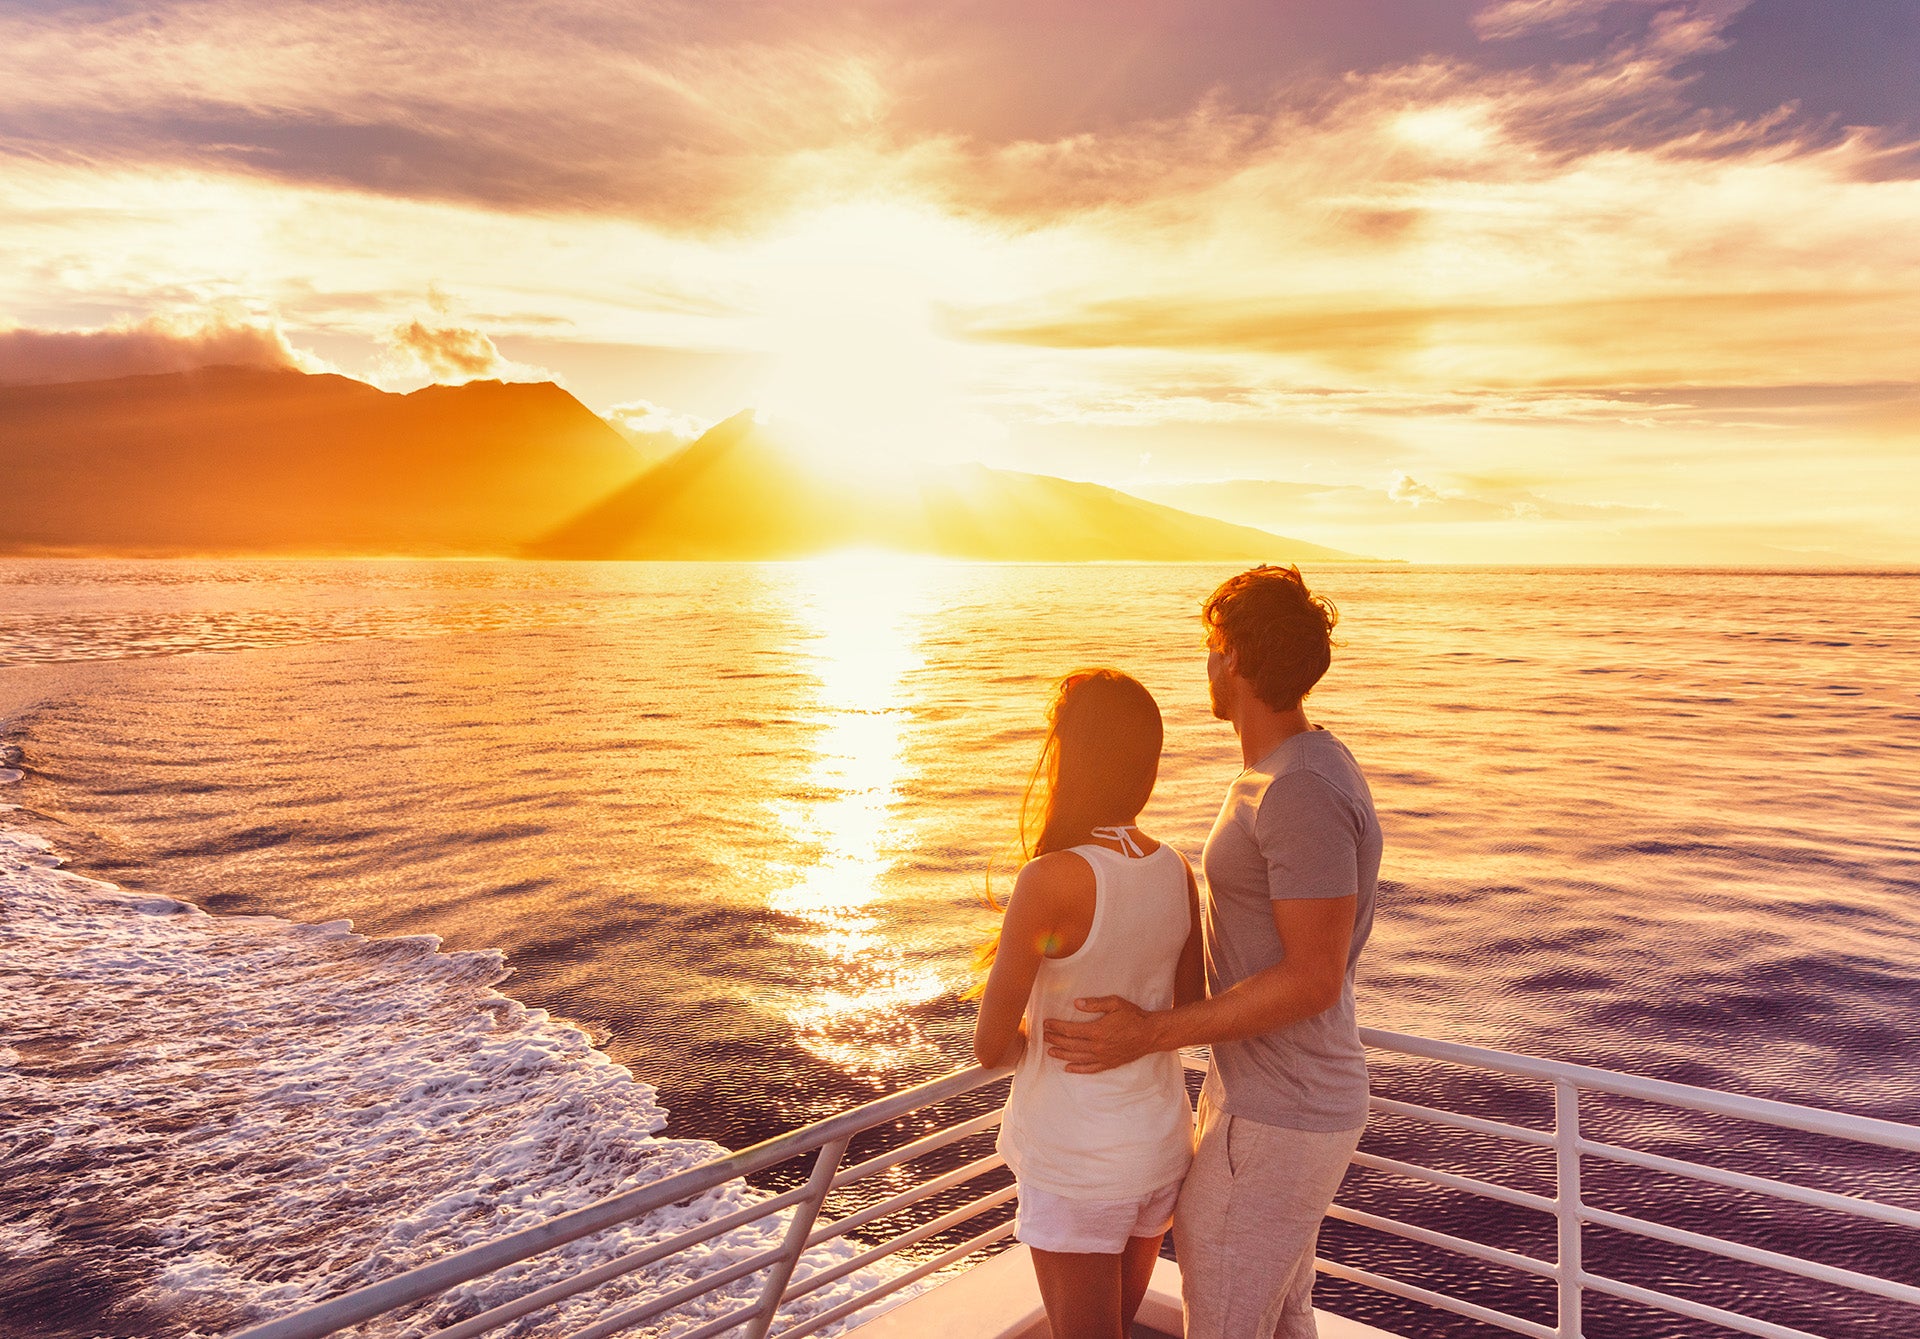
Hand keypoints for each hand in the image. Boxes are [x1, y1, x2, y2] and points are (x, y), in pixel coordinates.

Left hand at [1043, 996, 1159, 1072]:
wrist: (1151, 1034)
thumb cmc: (1133, 1016)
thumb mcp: (1115, 1003)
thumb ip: (1095, 1003)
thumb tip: (1076, 1003)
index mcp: (1097, 1031)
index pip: (1070, 1030)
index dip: (1056, 1027)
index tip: (1046, 1024)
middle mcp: (1097, 1046)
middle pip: (1071, 1044)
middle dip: (1055, 1040)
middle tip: (1043, 1036)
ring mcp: (1103, 1057)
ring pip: (1077, 1058)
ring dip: (1062, 1054)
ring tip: (1050, 1051)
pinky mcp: (1109, 1063)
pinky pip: (1090, 1069)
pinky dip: (1078, 1069)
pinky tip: (1068, 1068)